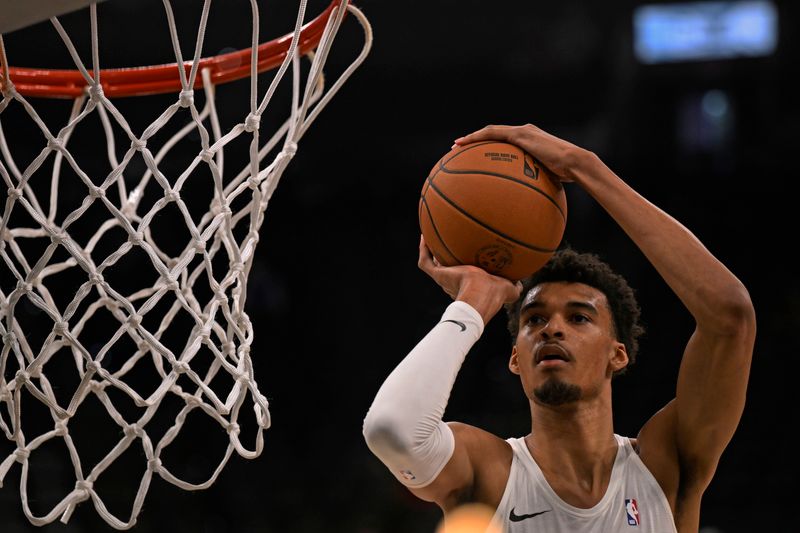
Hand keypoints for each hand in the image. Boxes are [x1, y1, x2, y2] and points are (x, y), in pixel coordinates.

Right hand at [418, 235, 521, 323]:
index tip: (464, 256)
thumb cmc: (496, 294)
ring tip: (431, 236)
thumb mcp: (510, 289)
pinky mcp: (438, 274)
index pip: (464, 277)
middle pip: (447, 269)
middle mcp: (454, 283)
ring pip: (434, 264)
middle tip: (446, 243)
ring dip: (431, 251)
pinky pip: (425, 261)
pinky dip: (423, 249)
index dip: (462, 268)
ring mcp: (444, 278)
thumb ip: (515, 285)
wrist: (482, 295)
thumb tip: (521, 281)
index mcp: (469, 287)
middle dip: (446, 258)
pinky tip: (425, 235)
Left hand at [453, 124, 589, 182]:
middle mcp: (524, 133)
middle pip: (493, 134)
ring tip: (455, 147)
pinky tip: (464, 147)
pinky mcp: (521, 134)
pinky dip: (477, 138)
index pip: (504, 141)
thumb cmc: (566, 177)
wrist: (575, 165)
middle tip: (457, 149)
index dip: (487, 146)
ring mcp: (522, 132)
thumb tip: (524, 208)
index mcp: (529, 141)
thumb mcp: (546, 182)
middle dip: (474, 141)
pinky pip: (493, 134)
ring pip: (490, 131)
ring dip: (471, 138)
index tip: (473, 155)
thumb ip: (533, 187)